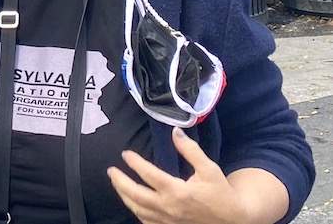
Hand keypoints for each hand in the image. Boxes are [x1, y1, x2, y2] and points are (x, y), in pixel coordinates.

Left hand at [106, 127, 248, 223]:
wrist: (234, 221)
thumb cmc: (221, 194)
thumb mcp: (209, 169)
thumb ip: (190, 150)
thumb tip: (175, 132)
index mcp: (177, 191)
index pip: (148, 174)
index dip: (134, 163)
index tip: (125, 154)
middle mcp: (168, 207)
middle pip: (135, 194)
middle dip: (119, 181)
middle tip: (110, 170)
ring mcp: (167, 221)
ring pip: (137, 209)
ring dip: (123, 196)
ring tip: (116, 184)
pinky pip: (145, 221)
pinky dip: (135, 211)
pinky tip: (131, 203)